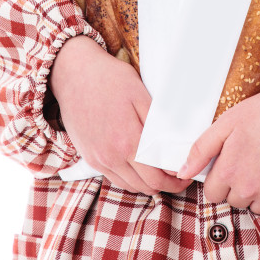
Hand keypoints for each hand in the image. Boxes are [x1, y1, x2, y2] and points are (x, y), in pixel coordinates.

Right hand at [50, 35, 190, 195]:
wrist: (74, 73)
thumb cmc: (110, 79)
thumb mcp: (140, 94)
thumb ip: (158, 123)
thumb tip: (175, 146)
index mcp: (127, 141)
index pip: (157, 178)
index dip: (175, 181)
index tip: (185, 174)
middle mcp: (111, 156)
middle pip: (145, 186)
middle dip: (165, 185)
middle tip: (178, 176)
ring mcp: (98, 159)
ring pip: (129, 186)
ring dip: (147, 184)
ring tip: (161, 172)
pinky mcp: (89, 156)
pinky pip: (114, 178)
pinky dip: (130, 178)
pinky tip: (139, 167)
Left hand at [176, 76, 259, 215]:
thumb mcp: (229, 120)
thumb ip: (202, 148)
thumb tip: (181, 172)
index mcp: (229, 170)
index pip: (212, 194)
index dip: (220, 178)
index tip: (231, 164)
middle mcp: (249, 189)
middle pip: (234, 201)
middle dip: (238, 186)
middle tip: (253, 160)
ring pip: (256, 208)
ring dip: (259, 194)